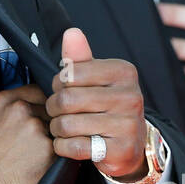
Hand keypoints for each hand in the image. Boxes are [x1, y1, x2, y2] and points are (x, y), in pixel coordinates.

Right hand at [0, 83, 53, 183]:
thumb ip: (2, 112)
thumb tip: (17, 111)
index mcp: (4, 101)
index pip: (37, 91)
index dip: (42, 104)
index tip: (42, 114)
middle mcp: (21, 109)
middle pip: (49, 109)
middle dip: (47, 122)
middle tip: (36, 141)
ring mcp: (36, 128)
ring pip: (55, 129)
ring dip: (51, 140)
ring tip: (34, 157)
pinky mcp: (48, 149)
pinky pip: (60, 148)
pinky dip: (53, 157)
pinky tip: (38, 166)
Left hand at [45, 28, 147, 180]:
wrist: (130, 144)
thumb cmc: (106, 106)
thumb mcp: (96, 78)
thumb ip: (80, 57)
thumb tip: (71, 33)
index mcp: (123, 72)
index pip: (71, 73)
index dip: (58, 84)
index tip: (63, 89)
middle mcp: (130, 96)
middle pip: (67, 100)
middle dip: (53, 108)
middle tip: (57, 112)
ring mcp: (127, 125)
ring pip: (68, 125)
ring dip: (57, 130)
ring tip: (63, 128)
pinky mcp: (120, 150)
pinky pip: (75, 147)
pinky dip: (64, 147)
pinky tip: (70, 144)